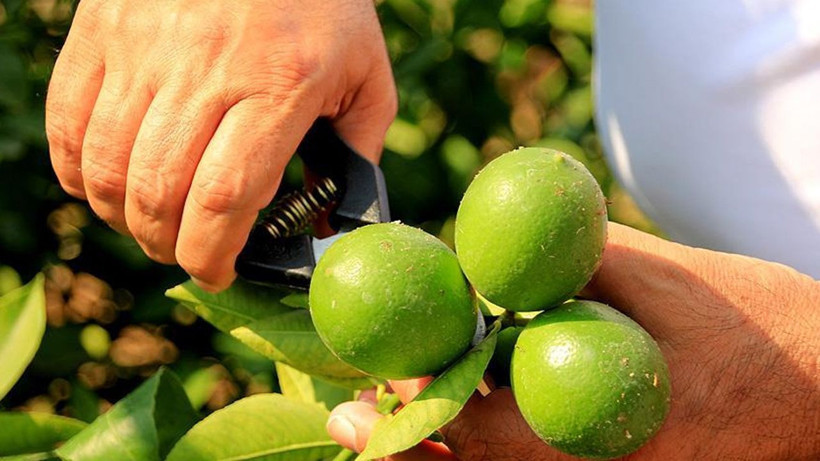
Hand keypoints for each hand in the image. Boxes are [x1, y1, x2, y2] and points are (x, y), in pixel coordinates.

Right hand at [46, 0, 396, 290]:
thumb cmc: (324, 5)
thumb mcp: (366, 76)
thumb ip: (355, 152)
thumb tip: (327, 221)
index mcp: (281, 82)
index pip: (225, 196)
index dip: (212, 253)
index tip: (220, 273)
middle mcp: (207, 64)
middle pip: (159, 191)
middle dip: (168, 245)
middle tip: (187, 254)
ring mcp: (146, 45)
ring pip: (107, 164)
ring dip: (122, 217)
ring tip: (151, 227)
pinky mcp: (105, 29)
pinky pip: (68, 119)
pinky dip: (78, 170)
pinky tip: (107, 185)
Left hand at [328, 223, 819, 459]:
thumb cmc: (752, 323)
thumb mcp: (668, 277)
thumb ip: (576, 262)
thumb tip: (494, 251)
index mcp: (604, 421)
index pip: (490, 422)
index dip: (427, 400)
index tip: (378, 385)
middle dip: (411, 441)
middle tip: (351, 422)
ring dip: (437, 454)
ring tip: (372, 437)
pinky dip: (482, 454)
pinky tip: (451, 436)